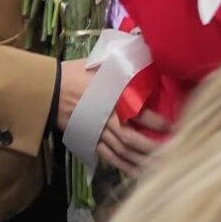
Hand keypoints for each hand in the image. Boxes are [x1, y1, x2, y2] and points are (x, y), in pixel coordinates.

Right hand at [58, 59, 170, 176]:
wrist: (48, 89)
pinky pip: (109, 157)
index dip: (157, 122)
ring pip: (122, 152)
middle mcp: (107, 118)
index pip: (139, 113)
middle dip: (152, 148)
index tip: (172, 126)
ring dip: (140, 161)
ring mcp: (97, 132)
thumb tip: (140, 50)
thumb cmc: (75, 72)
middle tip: (170, 153)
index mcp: (112, 96)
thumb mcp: (100, 62)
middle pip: (132, 138)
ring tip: (159, 168)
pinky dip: (123, 166)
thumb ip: (120, 62)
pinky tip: (136, 171)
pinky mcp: (90, 140)